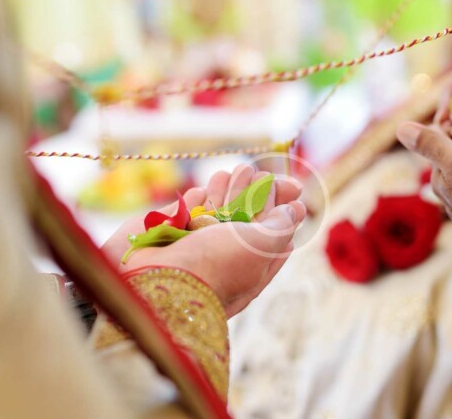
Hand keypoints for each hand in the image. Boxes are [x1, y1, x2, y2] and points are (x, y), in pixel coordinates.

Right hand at [102, 165, 305, 316]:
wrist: (155, 278)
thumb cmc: (214, 266)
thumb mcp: (261, 246)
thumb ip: (281, 225)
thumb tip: (295, 210)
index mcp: (252, 266)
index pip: (275, 234)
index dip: (284, 208)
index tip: (294, 187)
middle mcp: (225, 254)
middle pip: (246, 215)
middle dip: (255, 191)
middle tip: (257, 174)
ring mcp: (196, 241)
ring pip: (218, 206)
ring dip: (228, 187)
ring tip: (235, 174)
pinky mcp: (170, 228)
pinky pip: (190, 207)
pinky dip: (198, 199)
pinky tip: (202, 195)